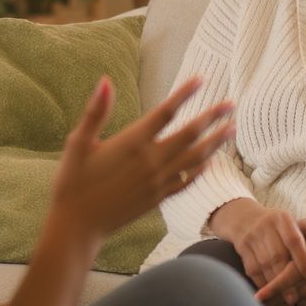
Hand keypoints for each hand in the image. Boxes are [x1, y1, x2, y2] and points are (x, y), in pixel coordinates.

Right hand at [50, 75, 233, 240]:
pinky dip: (201, 170)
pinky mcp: (158, 198)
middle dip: (212, 117)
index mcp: (133, 142)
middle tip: (231, 104)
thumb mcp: (79, 143)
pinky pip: (187, 181)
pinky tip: (211, 162)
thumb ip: (96, 112)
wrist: (78, 226)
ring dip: (215, 142)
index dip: (185, 94)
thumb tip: (104, 81)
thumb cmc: (73, 183)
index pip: (166, 112)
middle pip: (190, 134)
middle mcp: (151, 161)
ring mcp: (158, 181)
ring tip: (231, 129)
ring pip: (195, 158)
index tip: (201, 79)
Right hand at [209, 198, 305, 305]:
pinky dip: (262, 286)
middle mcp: (266, 225)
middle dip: (286, 281)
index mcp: (282, 218)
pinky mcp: (241, 247)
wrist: (242, 216)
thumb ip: (301, 240)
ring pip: (264, 266)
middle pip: (277, 256)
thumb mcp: (288, 224)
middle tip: (295, 301)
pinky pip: (252, 270)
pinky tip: (270, 299)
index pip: (294, 240)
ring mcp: (251, 236)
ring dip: (274, 289)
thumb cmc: (274, 225)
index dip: (302, 259)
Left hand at [256, 208, 305, 305]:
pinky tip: (278, 305)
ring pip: (297, 298)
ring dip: (280, 304)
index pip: (290, 276)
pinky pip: (305, 297)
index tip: (258, 296)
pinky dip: (291, 302)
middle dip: (272, 302)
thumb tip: (274, 236)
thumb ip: (294, 230)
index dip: (273, 288)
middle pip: (291, 293)